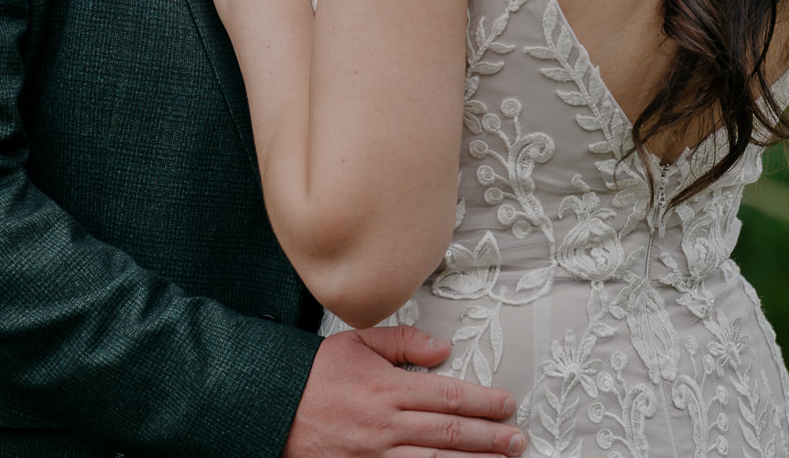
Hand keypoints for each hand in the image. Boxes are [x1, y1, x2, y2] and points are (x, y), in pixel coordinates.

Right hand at [284, 327, 524, 457]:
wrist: (270, 409)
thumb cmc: (314, 374)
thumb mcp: (355, 342)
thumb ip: (402, 342)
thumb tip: (442, 349)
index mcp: (387, 388)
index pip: (448, 396)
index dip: (483, 402)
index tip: (508, 405)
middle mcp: (386, 424)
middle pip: (449, 432)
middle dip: (490, 438)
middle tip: (519, 440)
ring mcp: (376, 455)